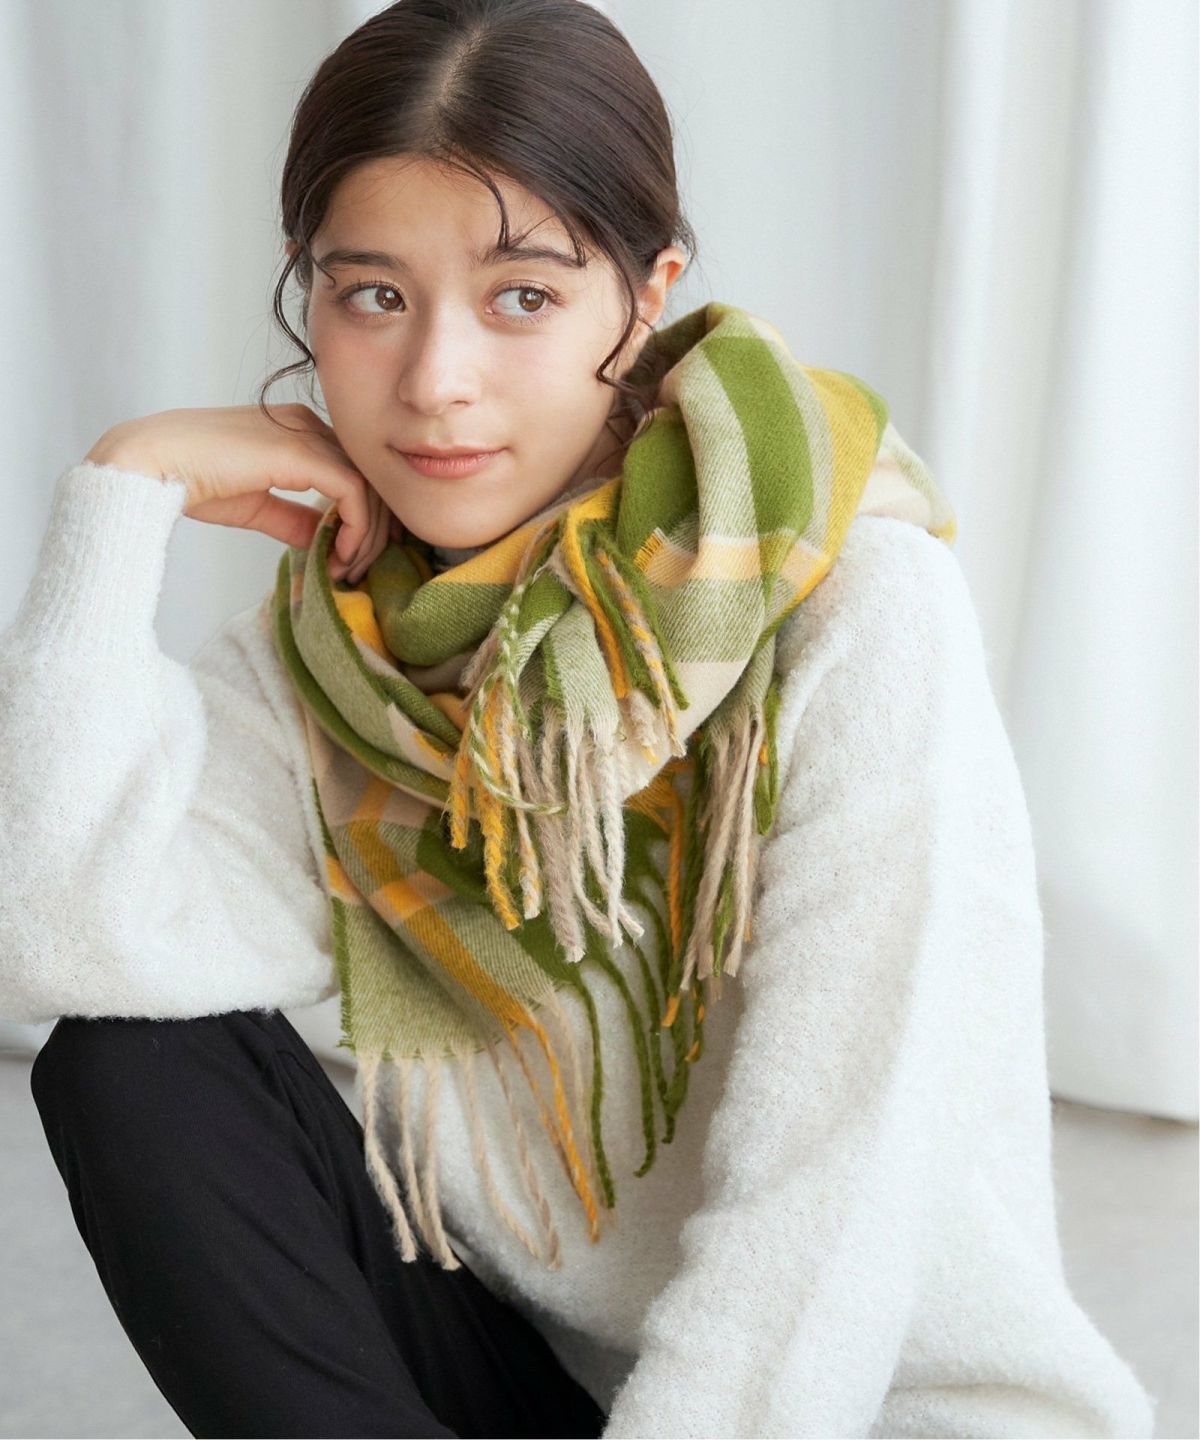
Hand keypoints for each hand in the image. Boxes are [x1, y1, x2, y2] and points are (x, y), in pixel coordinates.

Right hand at [85, 403, 391, 582]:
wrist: (151, 465)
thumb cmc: (190, 479)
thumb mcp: (254, 504)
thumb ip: (291, 518)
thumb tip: (322, 542)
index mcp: (297, 429)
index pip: (352, 471)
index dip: (362, 517)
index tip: (349, 558)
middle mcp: (308, 424)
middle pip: (368, 476)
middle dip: (373, 529)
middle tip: (357, 570)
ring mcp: (306, 433)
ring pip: (367, 485)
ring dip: (366, 536)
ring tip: (346, 570)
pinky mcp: (301, 452)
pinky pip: (353, 491)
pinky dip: (356, 528)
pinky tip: (339, 556)